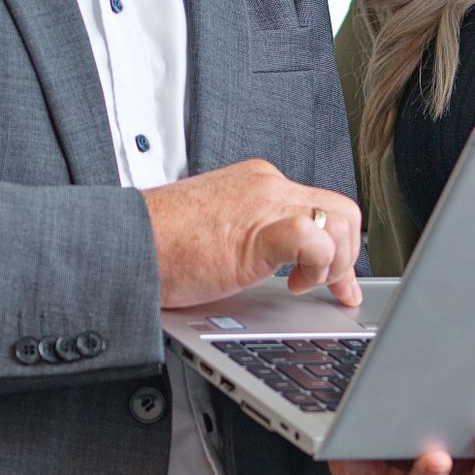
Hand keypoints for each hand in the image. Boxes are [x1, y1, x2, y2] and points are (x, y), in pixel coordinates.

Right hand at [143, 160, 361, 310]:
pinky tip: (293, 285)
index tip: (339, 282)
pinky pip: (314, 236)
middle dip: (346, 257)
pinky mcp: (260, 230)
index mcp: (259, 184)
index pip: (322, 206)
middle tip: (330, 290)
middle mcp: (268, 186)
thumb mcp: (220, 234)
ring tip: (302, 286)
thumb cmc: (161, 248)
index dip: (340, 248)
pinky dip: (318, 265)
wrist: (127, 245)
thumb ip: (254, 238)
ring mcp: (266, 204)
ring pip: (341, 219)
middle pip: (342, 210)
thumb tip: (281, 264)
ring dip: (334, 262)